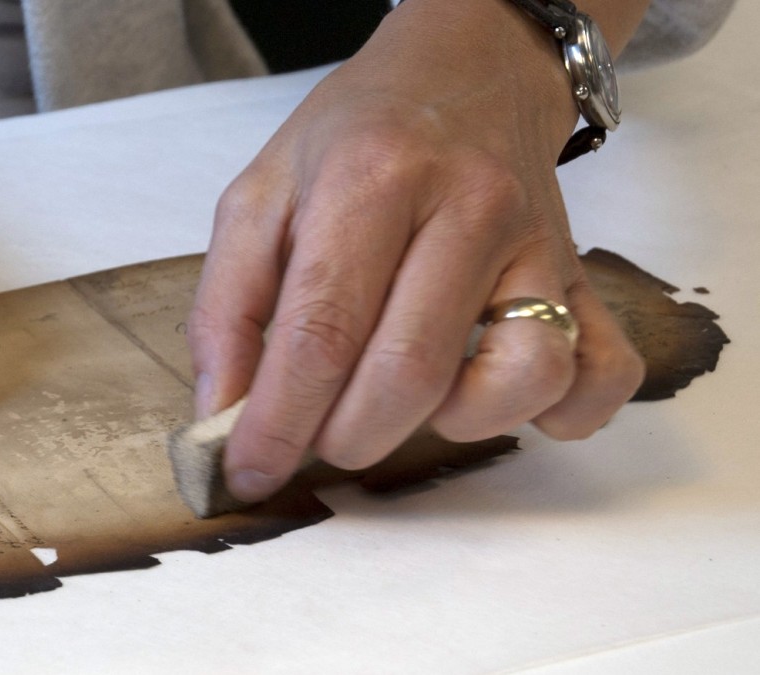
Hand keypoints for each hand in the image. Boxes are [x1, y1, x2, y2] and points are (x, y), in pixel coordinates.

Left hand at [189, 0, 645, 501]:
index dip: (277, 421)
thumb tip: (221, 415)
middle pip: (410, 371)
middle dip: (347, 436)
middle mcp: (466, 208)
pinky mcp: (583, 274)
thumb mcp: (260, 196)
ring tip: (402, 400)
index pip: (321, 331)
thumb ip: (227, 307)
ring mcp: (539, 243)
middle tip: (315, 437)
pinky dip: (557, 414)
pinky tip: (494, 396)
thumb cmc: (355, 138)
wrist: (467, 68)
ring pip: (521, 378)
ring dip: (449, 425)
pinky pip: (603, 374)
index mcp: (370, 180)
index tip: (248, 470)